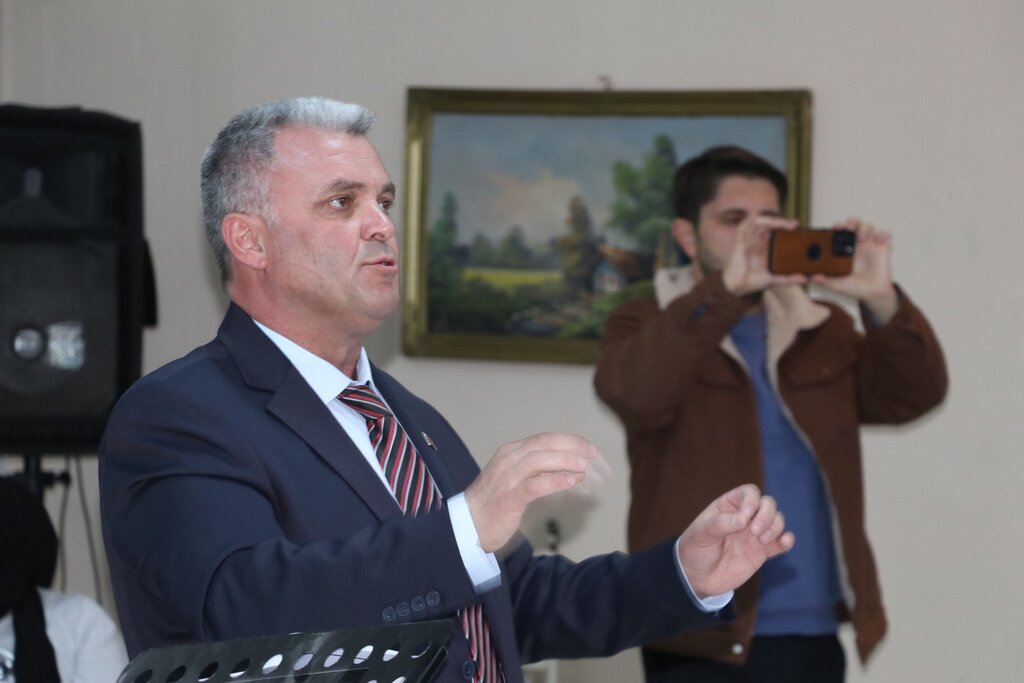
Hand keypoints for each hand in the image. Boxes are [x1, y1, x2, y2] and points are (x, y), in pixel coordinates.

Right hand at [465, 433, 598, 552]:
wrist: (468, 525)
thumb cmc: (495, 503)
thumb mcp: (518, 479)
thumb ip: (542, 473)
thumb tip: (573, 472)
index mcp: (511, 452)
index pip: (544, 439)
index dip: (569, 441)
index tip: (588, 448)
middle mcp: (509, 460)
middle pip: (543, 443)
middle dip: (571, 446)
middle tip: (591, 454)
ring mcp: (507, 478)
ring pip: (539, 460)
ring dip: (565, 462)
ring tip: (583, 468)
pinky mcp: (508, 498)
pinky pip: (535, 485)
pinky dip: (554, 481)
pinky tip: (570, 483)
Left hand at [677, 484, 794, 597]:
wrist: (697, 578)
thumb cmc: (694, 550)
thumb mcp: (700, 534)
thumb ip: (720, 524)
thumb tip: (743, 519)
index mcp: (727, 506)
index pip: (748, 492)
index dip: (752, 500)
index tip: (745, 517)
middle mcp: (744, 517)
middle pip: (767, 503)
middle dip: (766, 514)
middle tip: (754, 532)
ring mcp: (754, 534)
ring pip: (777, 520)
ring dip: (775, 527)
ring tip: (761, 540)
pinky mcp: (762, 552)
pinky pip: (781, 542)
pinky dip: (787, 540)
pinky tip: (785, 542)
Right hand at [722, 216, 805, 295]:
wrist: (736, 288)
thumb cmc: (752, 282)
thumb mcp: (774, 279)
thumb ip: (788, 279)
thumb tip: (804, 279)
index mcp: (765, 248)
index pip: (776, 231)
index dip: (785, 227)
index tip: (796, 227)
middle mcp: (757, 242)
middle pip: (769, 225)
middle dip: (781, 222)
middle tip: (794, 225)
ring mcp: (749, 241)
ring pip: (759, 223)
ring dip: (770, 221)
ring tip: (782, 223)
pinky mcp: (740, 242)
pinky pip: (744, 227)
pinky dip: (751, 221)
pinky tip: (760, 219)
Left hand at [810, 218, 897, 322]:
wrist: (872, 293)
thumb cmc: (853, 287)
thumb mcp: (837, 284)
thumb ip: (825, 281)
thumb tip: (811, 278)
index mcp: (843, 248)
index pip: (840, 231)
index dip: (838, 227)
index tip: (836, 228)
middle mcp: (856, 243)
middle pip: (854, 223)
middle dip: (851, 223)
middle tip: (849, 229)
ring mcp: (870, 244)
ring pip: (868, 226)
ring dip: (865, 229)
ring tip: (862, 239)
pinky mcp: (883, 247)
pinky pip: (885, 234)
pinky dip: (883, 234)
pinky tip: (879, 241)